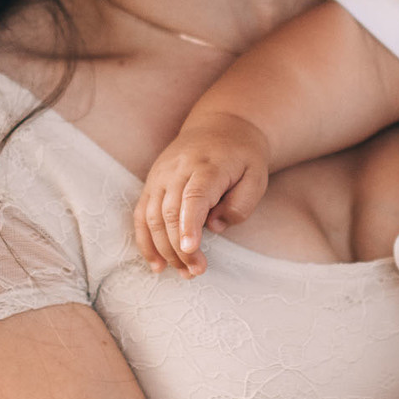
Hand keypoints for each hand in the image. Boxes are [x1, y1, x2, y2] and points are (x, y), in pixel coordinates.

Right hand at [134, 113, 270, 275]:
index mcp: (207, 166)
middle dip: (180, 247)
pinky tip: (156, 263)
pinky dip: (145, 241)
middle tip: (196, 271)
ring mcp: (160, 175)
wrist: (220, 125)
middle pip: (170, 212)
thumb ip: (241, 204)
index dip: (189, 225)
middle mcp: (178, 169)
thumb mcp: (257, 176)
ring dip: (163, 249)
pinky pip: (141, 214)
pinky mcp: (152, 183)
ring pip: (152, 216)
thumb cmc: (242, 156)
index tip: (190, 250)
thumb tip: (214, 226)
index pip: (193, 197)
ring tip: (182, 272)